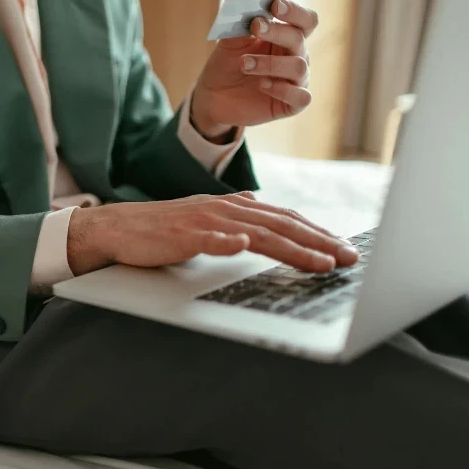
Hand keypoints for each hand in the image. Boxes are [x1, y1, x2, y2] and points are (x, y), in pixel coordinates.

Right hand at [66, 192, 357, 276]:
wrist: (121, 228)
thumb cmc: (163, 229)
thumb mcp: (205, 218)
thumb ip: (233, 214)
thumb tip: (257, 208)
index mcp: (233, 207)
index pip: (284, 218)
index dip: (316, 232)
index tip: (343, 249)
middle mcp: (225, 210)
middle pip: (280, 224)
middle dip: (318, 241)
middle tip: (347, 258)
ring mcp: (204, 221)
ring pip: (256, 233)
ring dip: (290, 246)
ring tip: (318, 261)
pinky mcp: (182, 235)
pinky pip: (208, 238)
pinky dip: (227, 241)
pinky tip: (243, 246)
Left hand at [191, 0, 319, 137]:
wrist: (213, 97)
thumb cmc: (226, 65)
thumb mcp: (228, 44)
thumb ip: (238, 27)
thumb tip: (245, 8)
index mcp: (286, 36)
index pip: (304, 20)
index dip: (294, 11)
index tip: (275, 4)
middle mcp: (296, 56)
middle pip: (299, 39)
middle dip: (277, 31)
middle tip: (256, 26)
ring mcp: (296, 81)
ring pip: (298, 66)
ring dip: (270, 63)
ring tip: (244, 63)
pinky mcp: (291, 105)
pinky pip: (301, 97)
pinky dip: (283, 89)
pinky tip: (262, 85)